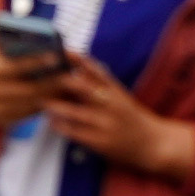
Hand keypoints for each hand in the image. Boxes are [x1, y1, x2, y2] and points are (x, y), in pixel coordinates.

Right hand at [0, 43, 70, 126]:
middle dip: (52, 83)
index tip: (56, 56)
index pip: (18, 66)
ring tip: (69, 87)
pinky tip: (57, 98)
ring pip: (31, 103)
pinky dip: (43, 106)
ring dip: (52, 96)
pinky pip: (28, 114)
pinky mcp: (2, 120)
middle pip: (29, 89)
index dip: (38, 62)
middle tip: (71, 75)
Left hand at [43, 54, 184, 175]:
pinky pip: (75, 132)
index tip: (62, 52)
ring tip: (41, 101)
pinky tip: (51, 122)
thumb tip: (77, 68)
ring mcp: (105, 123)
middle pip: (83, 88)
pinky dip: (60, 126)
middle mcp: (111, 104)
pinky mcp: (100, 141)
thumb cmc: (131, 118)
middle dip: (61, 82)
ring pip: (74, 111)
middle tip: (43, 79)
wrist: (153, 143)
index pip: (95, 70)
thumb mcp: (120, 96)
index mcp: (115, 90)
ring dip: (55, 106)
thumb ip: (101, 83)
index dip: (77, 60)